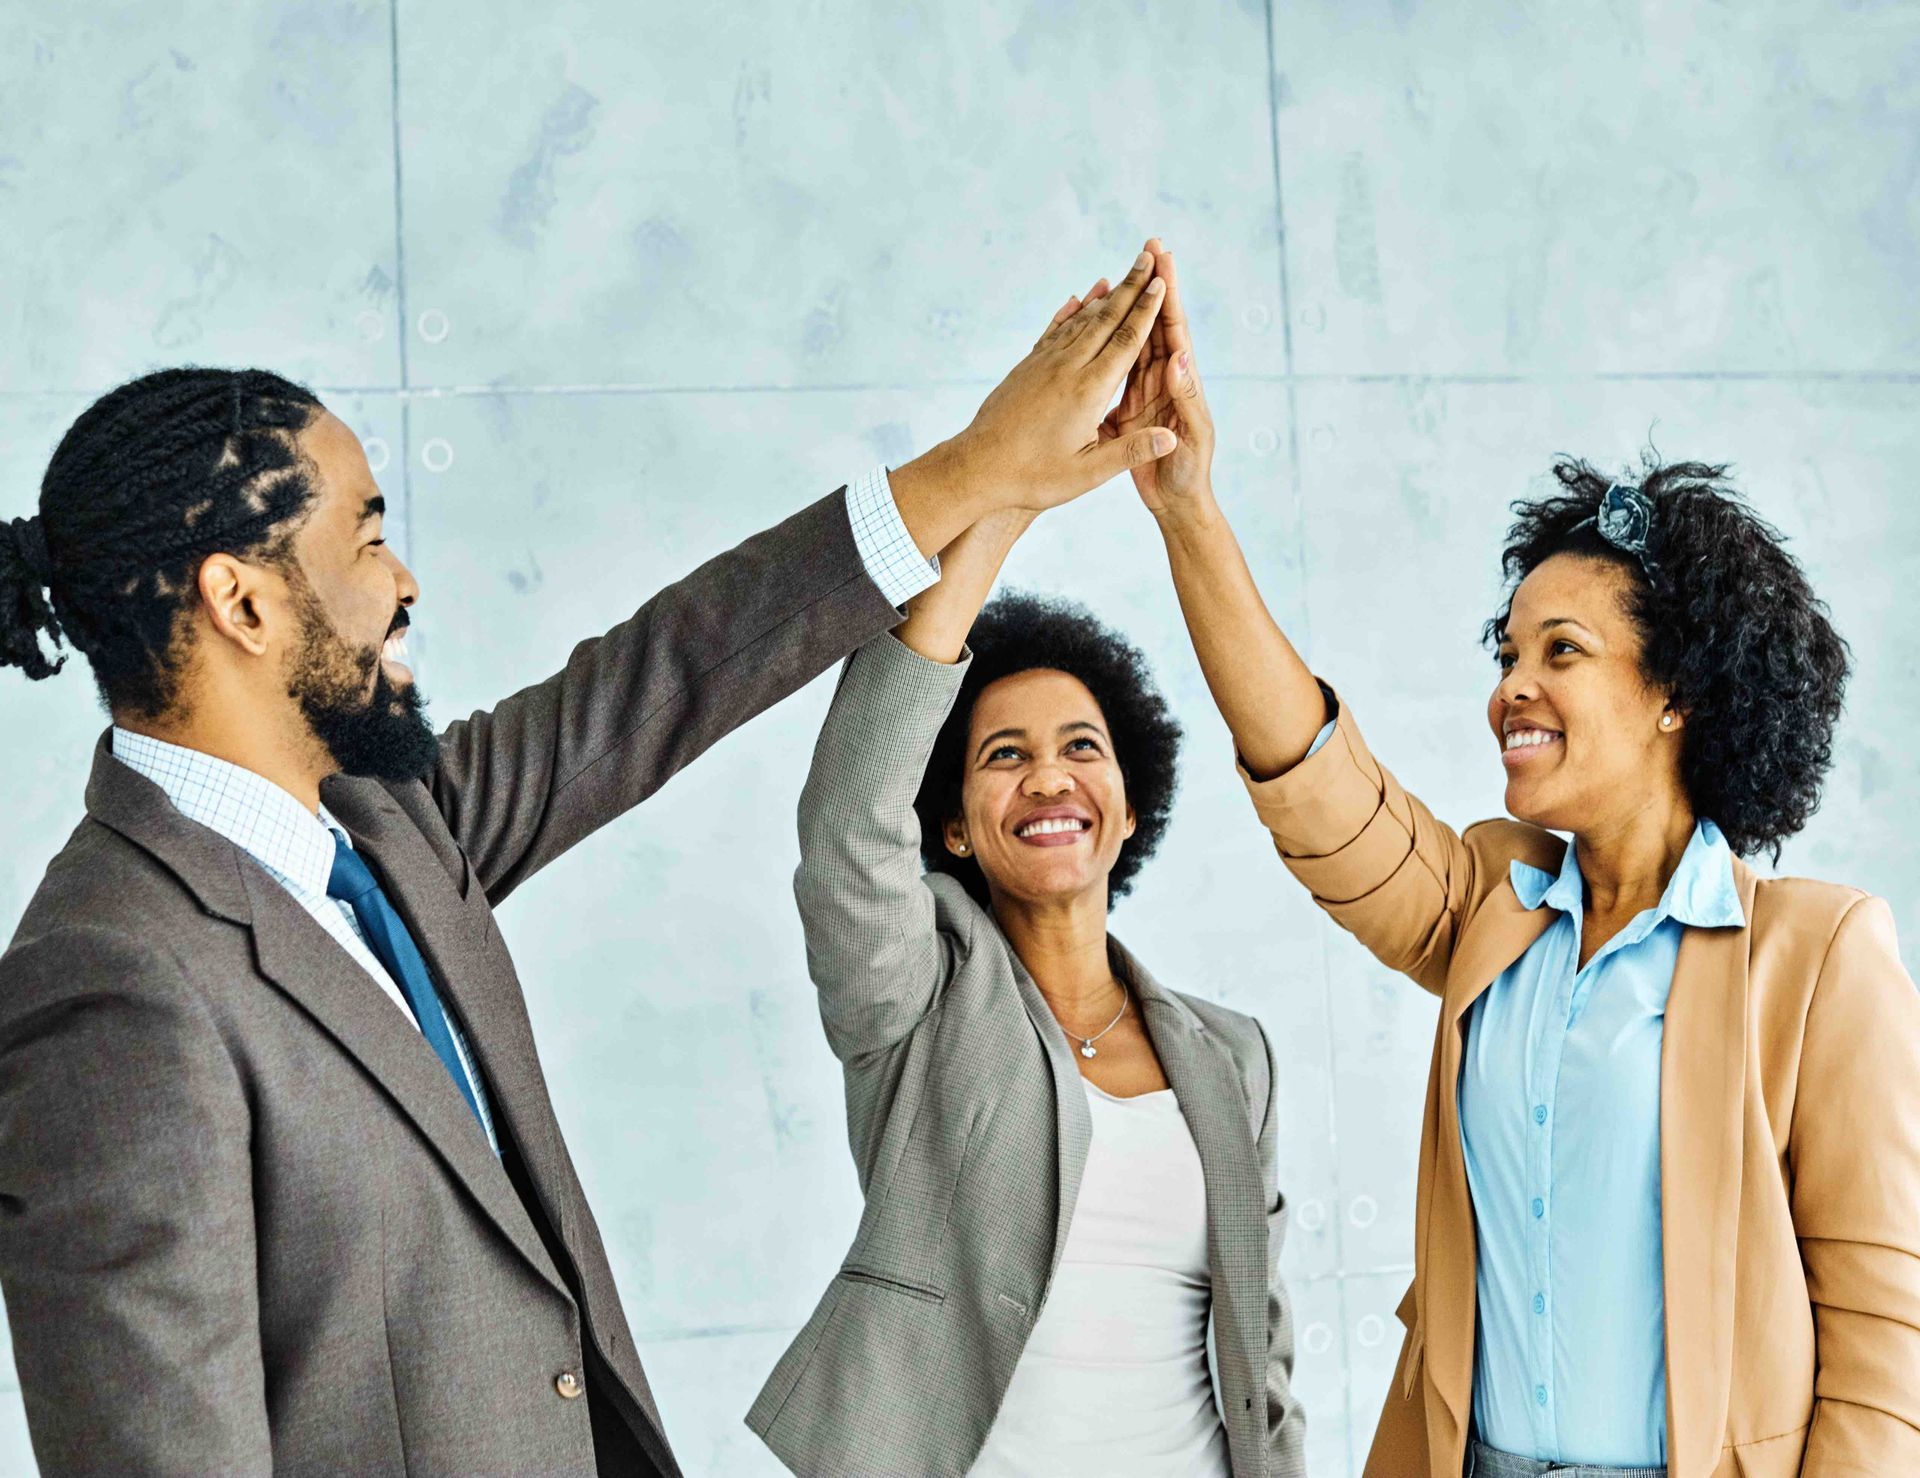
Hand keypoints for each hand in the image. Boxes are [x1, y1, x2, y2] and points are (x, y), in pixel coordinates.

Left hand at [894, 250, 1177, 533]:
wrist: (977, 468)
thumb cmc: (1033, 476)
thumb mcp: (1086, 473)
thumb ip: (1130, 452)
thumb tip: (1173, 438)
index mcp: (1088, 391)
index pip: (1126, 341)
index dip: (1146, 310)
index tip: (1162, 283)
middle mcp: (1067, 368)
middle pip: (1106, 318)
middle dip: (1131, 286)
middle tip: (1149, 254)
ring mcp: (1044, 363)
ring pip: (1081, 320)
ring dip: (1105, 295)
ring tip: (1123, 273)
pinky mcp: (1028, 367)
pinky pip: (1054, 330)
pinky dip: (1071, 311)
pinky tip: (1079, 298)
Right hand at [1099, 239, 1216, 522]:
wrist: (1175, 505)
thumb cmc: (1189, 475)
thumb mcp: (1191, 437)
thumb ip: (1186, 399)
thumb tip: (1180, 356)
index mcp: (1182, 381)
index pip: (1175, 328)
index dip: (1169, 293)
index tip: (1164, 259)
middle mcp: (1164, 379)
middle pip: (1157, 323)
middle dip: (1153, 286)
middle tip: (1148, 247)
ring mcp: (1144, 391)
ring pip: (1134, 341)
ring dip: (1131, 308)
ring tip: (1122, 274)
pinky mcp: (1125, 408)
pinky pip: (1114, 370)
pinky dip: (1107, 346)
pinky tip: (1094, 326)